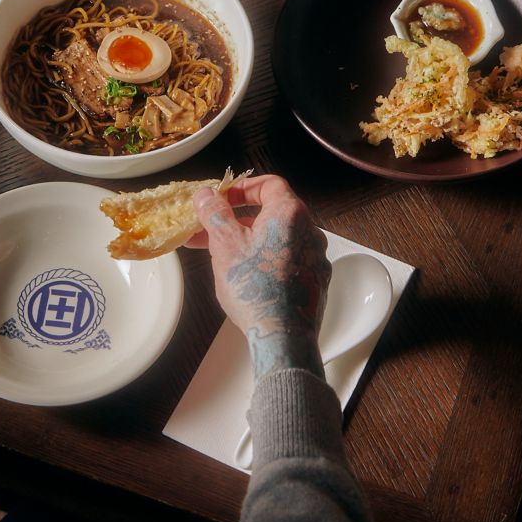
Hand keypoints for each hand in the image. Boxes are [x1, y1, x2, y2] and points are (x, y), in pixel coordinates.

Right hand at [192, 175, 330, 377]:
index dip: (243, 188)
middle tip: (211, 229)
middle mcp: (310, 232)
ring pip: (278, 239)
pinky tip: (245, 275)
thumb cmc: (254, 287)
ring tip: (219, 255)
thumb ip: (215, 213)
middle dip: (237, 219)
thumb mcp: (224, 244)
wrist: (282, 337)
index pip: (270, 184)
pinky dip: (266, 259)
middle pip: (272, 213)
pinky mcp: (314, 283)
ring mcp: (315, 259)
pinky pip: (288, 260)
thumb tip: (206, 194)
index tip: (223, 199)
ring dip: (249, 240)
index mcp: (290, 214)